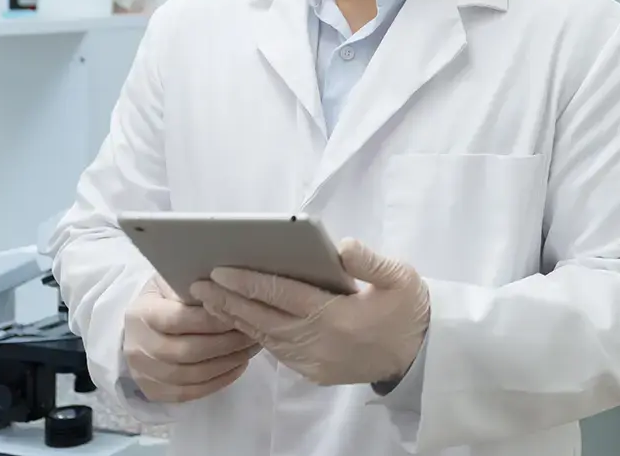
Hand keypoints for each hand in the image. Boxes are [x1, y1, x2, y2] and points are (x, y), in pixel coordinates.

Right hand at [123, 275, 261, 402]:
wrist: (138, 329)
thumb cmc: (163, 298)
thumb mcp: (172, 282)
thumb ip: (194, 286)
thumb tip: (228, 289)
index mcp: (142, 314)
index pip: (180, 319)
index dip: (213, 319)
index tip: (241, 311)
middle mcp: (139, 346)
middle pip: (188, 351)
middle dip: (227, 342)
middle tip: (254, 331)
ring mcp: (144, 373)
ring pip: (192, 375)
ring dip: (228, 362)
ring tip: (251, 348)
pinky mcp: (153, 391)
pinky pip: (190, 393)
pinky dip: (219, 381)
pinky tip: (238, 365)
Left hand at [191, 239, 429, 387]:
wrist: (421, 354)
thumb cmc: (409, 309)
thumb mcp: (400, 278)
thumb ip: (369, 261)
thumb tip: (341, 246)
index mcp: (337, 316)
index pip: (283, 295)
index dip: (250, 281)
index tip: (221, 269)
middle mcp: (319, 342)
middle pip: (264, 318)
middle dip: (229, 300)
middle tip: (198, 284)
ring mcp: (314, 361)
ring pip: (266, 338)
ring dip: (236, 318)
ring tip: (210, 301)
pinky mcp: (315, 372)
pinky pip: (277, 352)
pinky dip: (255, 335)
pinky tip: (242, 321)